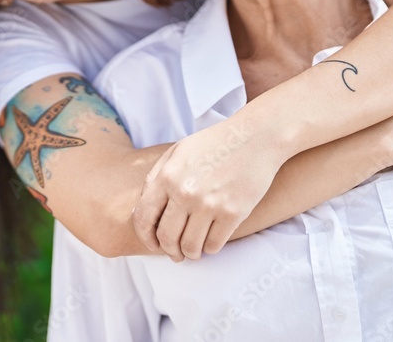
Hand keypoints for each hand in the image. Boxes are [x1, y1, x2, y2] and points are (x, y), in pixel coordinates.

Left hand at [132, 119, 279, 261]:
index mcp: (168, 176)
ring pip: (190, 247)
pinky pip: (214, 245)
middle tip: (176, 253)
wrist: (255, 138)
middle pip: (167, 237)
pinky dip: (210, 249)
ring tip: (194, 250)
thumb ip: (155, 178)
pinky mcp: (233, 213)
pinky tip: (211, 241)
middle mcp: (185, 192)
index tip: (153, 244)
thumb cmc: (213, 144)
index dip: (145, 237)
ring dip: (190, 254)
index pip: (143, 217)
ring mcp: (209, 204)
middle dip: (169, 250)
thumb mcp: (177, 152)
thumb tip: (137, 211)